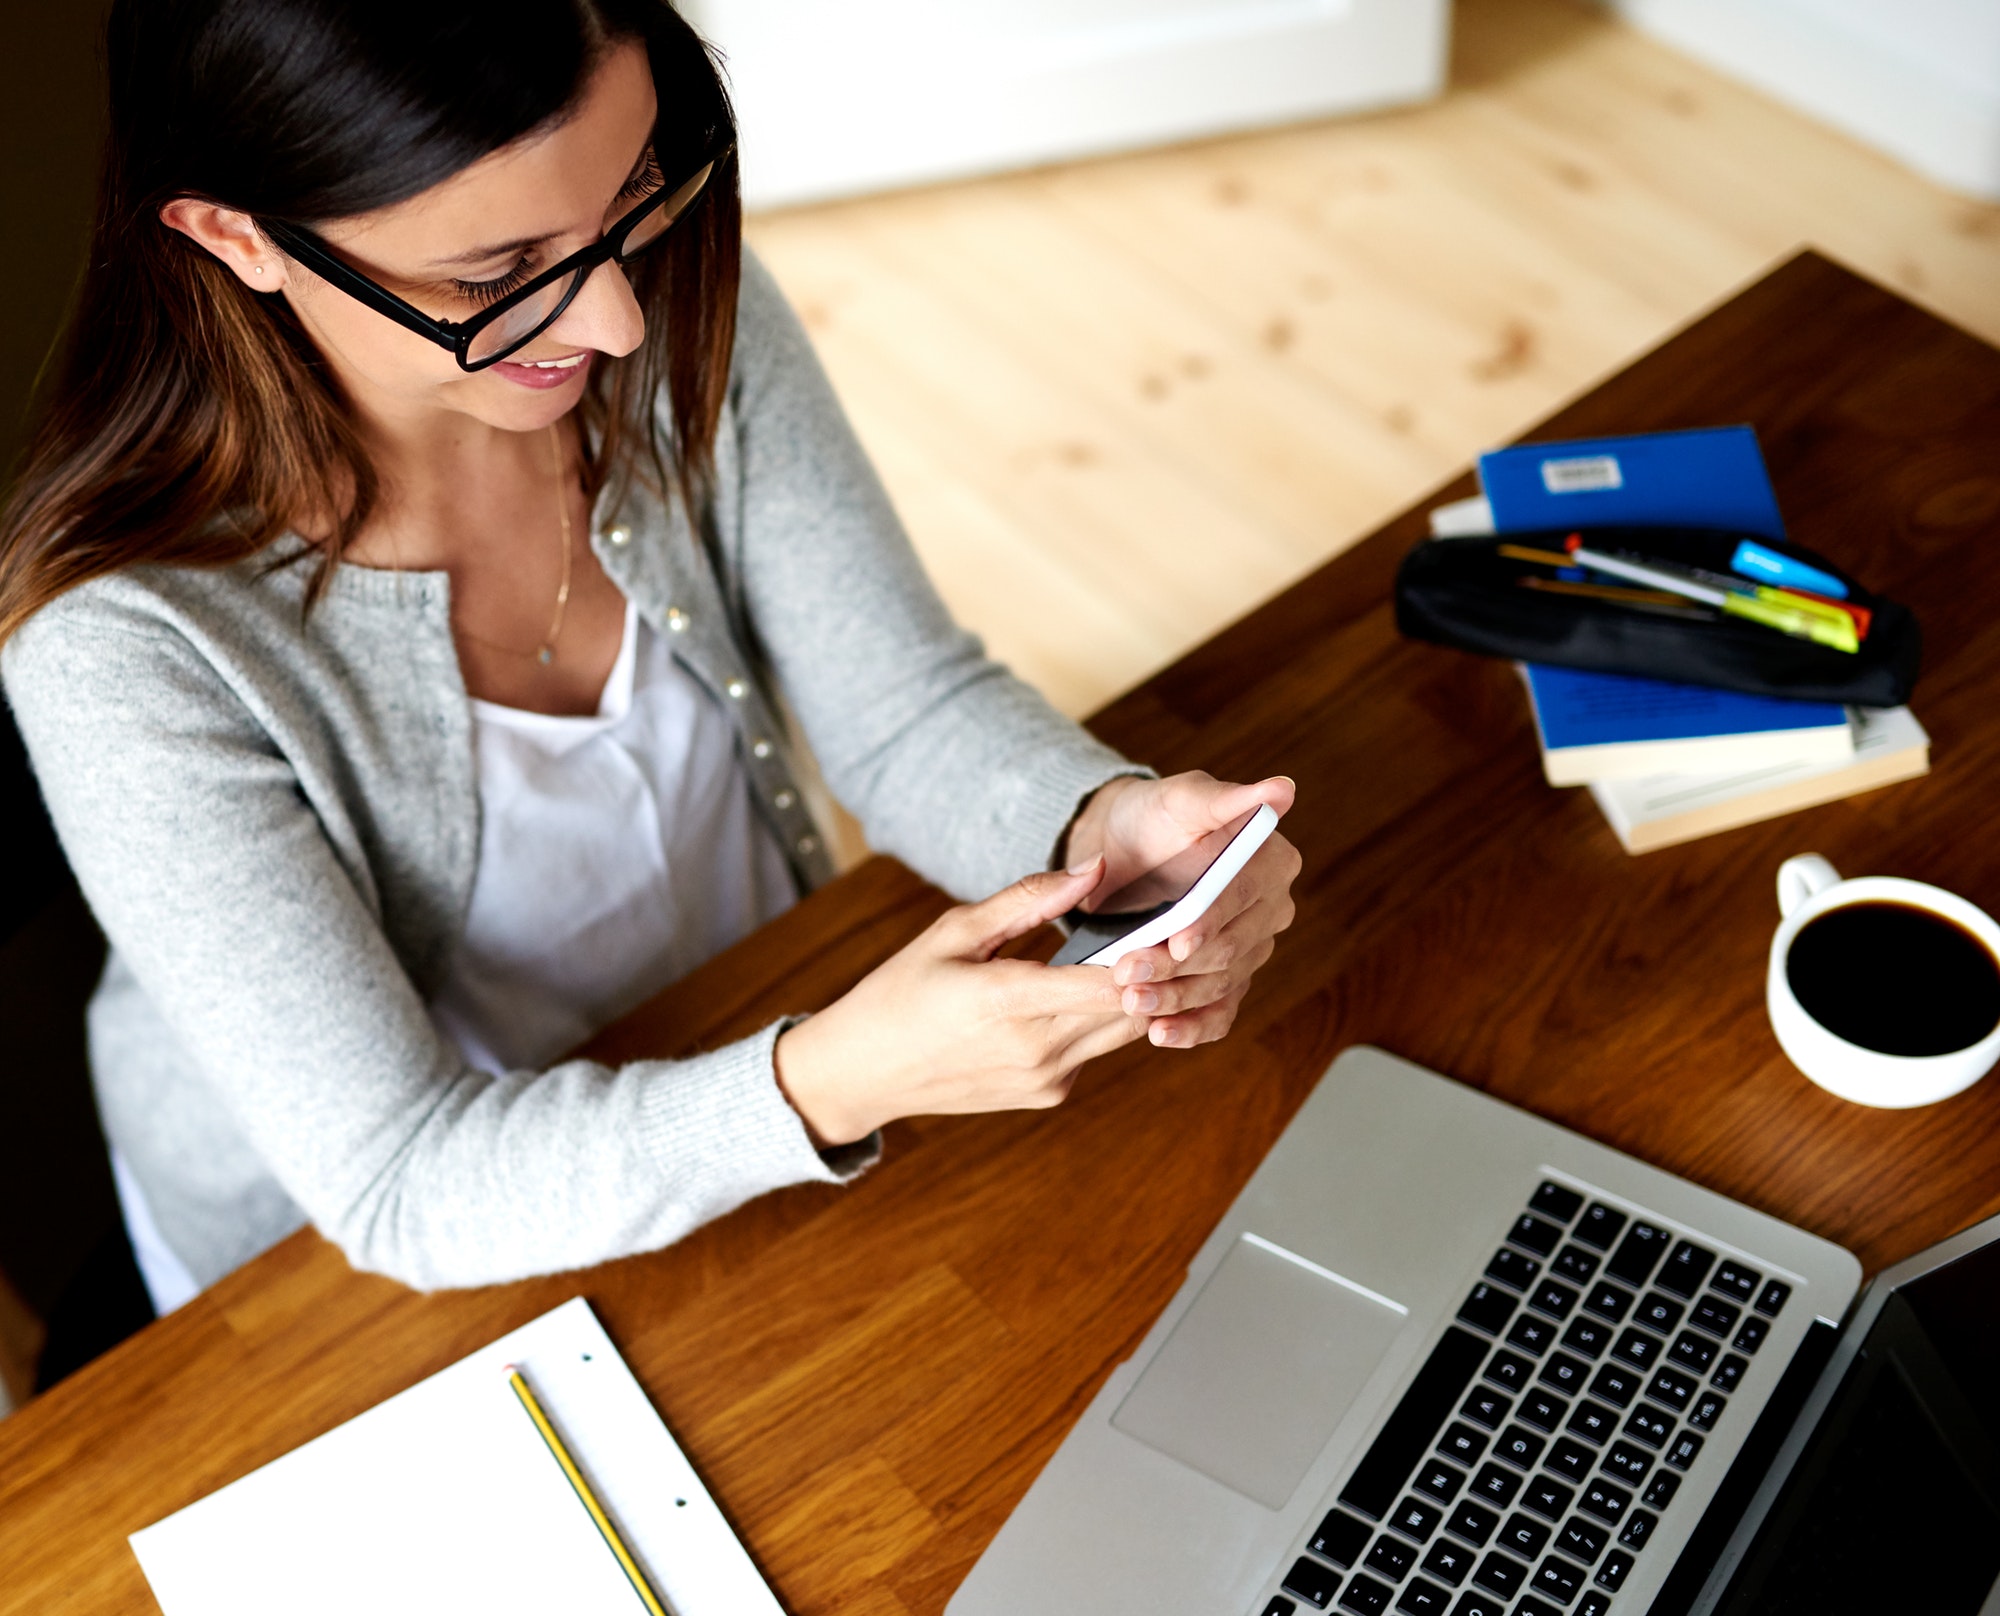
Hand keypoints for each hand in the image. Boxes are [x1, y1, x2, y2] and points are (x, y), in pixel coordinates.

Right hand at [775, 862, 1146, 1145]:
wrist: (866, 1072)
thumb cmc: (903, 989)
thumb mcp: (956, 931)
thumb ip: (1030, 898)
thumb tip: (1096, 868)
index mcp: (1009, 1003)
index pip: (1109, 983)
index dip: (1150, 953)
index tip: (1173, 917)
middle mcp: (1036, 1050)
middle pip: (1133, 1008)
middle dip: (1156, 970)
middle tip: (1173, 926)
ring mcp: (1045, 1079)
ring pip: (1125, 1032)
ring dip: (1135, 994)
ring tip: (1136, 951)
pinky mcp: (1048, 1094)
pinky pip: (1096, 1050)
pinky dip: (1102, 1019)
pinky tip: (1086, 990)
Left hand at [1061, 771, 1299, 1048]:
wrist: (1125, 851)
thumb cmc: (1156, 817)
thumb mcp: (1181, 798)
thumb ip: (1227, 798)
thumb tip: (1281, 788)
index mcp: (1272, 864)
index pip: (1242, 899)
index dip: (1211, 922)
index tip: (1177, 940)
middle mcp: (1271, 911)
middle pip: (1229, 950)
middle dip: (1177, 967)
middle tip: (1127, 974)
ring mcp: (1250, 951)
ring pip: (1219, 985)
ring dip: (1174, 1000)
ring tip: (1130, 1003)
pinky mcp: (1226, 981)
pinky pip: (1219, 1014)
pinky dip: (1192, 1029)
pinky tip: (1160, 1034)